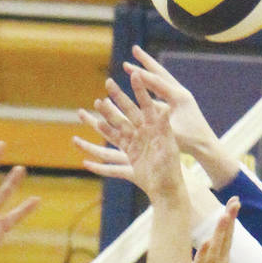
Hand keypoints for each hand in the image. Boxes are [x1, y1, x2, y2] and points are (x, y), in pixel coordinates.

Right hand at [75, 70, 185, 204]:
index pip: (146, 105)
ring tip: (89, 107)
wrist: (168, 189)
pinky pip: (112, 154)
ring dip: (102, 119)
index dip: (140, 90)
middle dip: (117, 98)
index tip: (135, 74)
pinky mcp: (128, 159)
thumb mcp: (169, 147)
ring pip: (114, 129)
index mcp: (155, 128)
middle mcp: (143, 134)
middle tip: (108, 82)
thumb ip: (164, 129)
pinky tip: (89, 150)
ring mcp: (134, 146)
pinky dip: (102, 151)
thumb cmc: (172, 168)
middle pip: (127, 113)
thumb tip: (166, 109)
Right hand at [123, 45, 218, 162]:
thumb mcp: (173, 132)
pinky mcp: (176, 104)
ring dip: (146, 72)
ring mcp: (178, 98)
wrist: (205, 146)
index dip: (141, 75)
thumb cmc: (190, 141)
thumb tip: (149, 112)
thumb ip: (160, 122)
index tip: (127, 66)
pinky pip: (160, 92)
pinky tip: (140, 84)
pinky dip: (149, 86)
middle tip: (134, 48)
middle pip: (160, 73)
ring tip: (134, 65)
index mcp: (179, 97)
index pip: (157, 82)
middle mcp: (179, 93)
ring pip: (160, 81)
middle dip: (146, 61)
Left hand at [179, 197, 239, 262]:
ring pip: (216, 247)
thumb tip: (212, 245)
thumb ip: (211, 257)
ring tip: (224, 215)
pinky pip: (202, 262)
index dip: (232, 218)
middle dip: (230, 218)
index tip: (235, 201)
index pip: (228, 235)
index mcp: (221, 261)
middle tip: (236, 200)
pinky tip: (208, 240)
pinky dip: (205, 252)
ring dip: (221, 231)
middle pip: (226, 237)